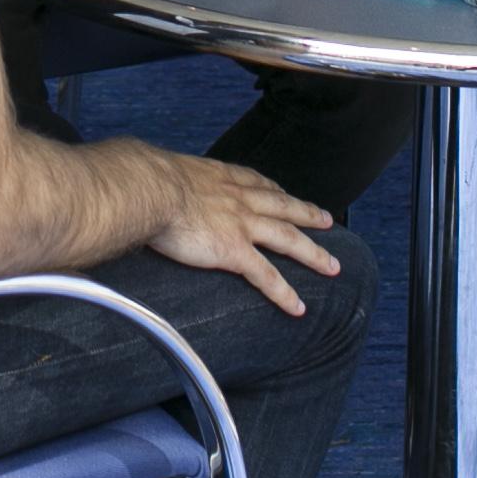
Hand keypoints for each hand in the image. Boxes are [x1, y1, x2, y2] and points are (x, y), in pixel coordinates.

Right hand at [146, 149, 343, 312]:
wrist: (150, 187)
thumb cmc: (145, 179)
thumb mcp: (163, 170)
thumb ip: (165, 179)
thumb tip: (143, 183)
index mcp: (221, 177)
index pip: (257, 182)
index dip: (275, 190)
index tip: (285, 193)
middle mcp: (239, 197)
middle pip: (284, 207)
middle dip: (308, 214)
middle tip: (328, 220)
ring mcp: (242, 224)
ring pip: (288, 240)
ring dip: (313, 253)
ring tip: (332, 266)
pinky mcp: (235, 250)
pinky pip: (267, 276)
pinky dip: (284, 292)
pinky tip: (298, 307)